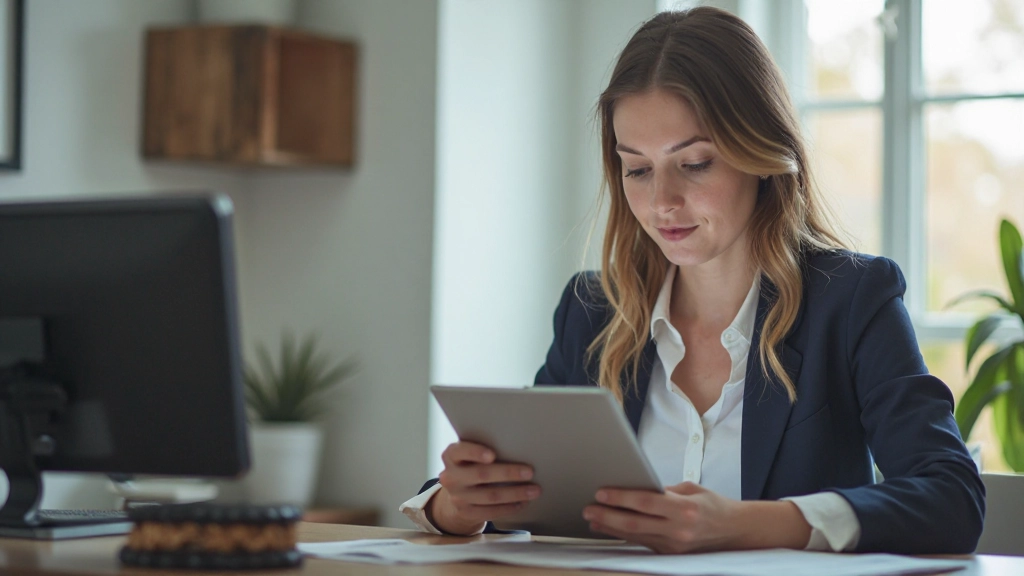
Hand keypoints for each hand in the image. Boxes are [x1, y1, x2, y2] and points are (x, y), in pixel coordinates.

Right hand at [427, 441, 539, 535]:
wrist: (457, 493)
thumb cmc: (471, 465)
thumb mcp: (470, 454)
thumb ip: (485, 449)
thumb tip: (518, 447)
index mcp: (451, 456)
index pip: (460, 451)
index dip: (475, 452)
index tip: (493, 455)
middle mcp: (450, 477)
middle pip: (481, 474)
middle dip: (508, 473)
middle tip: (530, 472)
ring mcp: (457, 497)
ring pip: (490, 496)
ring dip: (515, 493)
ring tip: (534, 490)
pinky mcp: (466, 513)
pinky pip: (490, 512)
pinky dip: (509, 507)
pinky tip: (523, 503)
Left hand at [582, 482, 810, 552]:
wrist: (735, 531)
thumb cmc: (712, 504)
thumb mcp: (690, 489)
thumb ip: (663, 491)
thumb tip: (635, 486)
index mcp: (684, 509)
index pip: (645, 502)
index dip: (620, 497)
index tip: (601, 492)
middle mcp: (679, 530)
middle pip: (634, 524)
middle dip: (607, 516)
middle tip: (587, 508)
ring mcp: (674, 546)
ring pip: (634, 537)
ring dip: (610, 528)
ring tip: (592, 518)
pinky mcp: (670, 556)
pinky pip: (642, 544)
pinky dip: (623, 536)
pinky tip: (609, 528)